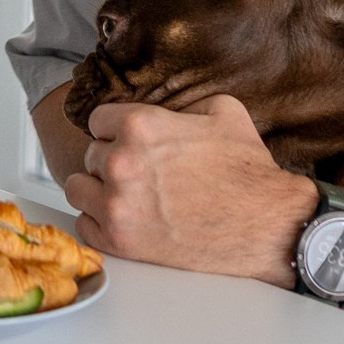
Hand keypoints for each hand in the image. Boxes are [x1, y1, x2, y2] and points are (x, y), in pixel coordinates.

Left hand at [61, 96, 319, 285]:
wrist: (267, 225)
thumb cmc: (248, 171)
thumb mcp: (223, 111)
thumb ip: (184, 103)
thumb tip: (170, 110)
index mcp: (139, 124)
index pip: (97, 120)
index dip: (115, 130)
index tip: (128, 142)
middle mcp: (120, 161)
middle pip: (90, 154)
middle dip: (111, 161)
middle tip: (138, 174)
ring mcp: (116, 204)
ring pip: (77, 187)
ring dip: (97, 190)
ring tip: (123, 196)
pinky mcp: (119, 240)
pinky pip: (84, 225)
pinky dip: (99, 223)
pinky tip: (125, 220)